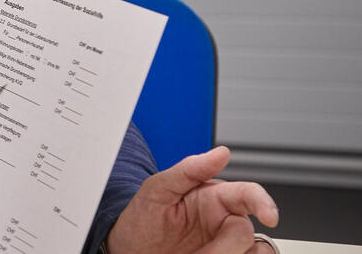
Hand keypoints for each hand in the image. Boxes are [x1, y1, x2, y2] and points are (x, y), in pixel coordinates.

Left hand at [106, 146, 278, 253]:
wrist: (128, 248)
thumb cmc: (142, 217)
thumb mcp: (157, 189)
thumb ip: (189, 169)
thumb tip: (221, 153)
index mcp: (212, 197)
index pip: (247, 194)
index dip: (263, 202)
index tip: (269, 217)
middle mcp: (222, 220)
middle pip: (245, 230)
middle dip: (227, 245)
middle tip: (203, 253)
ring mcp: (223, 243)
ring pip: (254, 249)